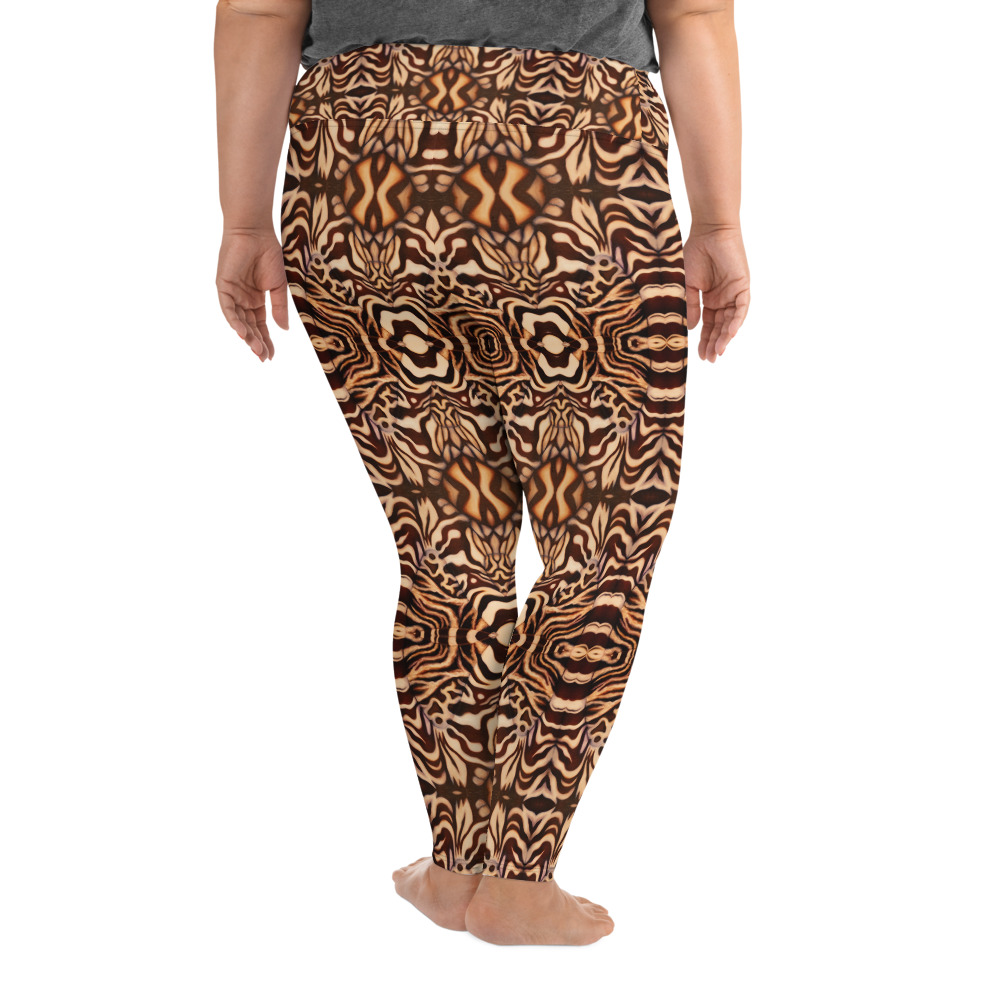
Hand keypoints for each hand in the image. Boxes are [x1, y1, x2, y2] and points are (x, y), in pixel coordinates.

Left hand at [216, 227, 288, 360]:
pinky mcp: (223, 286)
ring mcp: (232, 293)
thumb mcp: (279, 286)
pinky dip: (234, 320)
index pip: (260, 325)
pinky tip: (242, 332)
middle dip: (256, 342)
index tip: (271, 356)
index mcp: (256, 300)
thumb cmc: (269, 254)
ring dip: (246, 335)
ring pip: (237, 320)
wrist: (256, 232)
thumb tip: (283, 330)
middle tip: (263, 357)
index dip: (266, 341)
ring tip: (255, 349)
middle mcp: (243, 299)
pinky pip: (227, 308)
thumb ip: (280, 308)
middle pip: (249, 326)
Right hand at [683, 224, 749, 362]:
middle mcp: (723, 298)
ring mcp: (734, 293)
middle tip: (709, 360)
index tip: (698, 356)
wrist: (708, 231)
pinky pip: (742, 307)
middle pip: (720, 326)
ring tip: (718, 351)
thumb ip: (691, 306)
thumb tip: (692, 328)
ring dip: (726, 336)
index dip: (704, 340)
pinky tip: (730, 334)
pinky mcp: (743, 285)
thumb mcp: (687, 285)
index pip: (708, 325)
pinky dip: (737, 320)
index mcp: (709, 299)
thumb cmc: (694, 253)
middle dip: (714, 343)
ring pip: (732, 320)